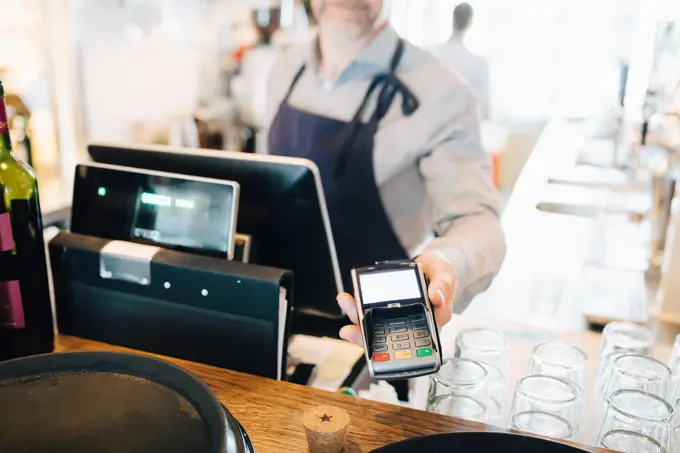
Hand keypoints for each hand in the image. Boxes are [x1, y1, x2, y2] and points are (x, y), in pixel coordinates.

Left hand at [336, 251, 456, 344]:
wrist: (433, 265)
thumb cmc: (440, 276)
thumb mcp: (446, 276)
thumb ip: (443, 286)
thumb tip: (436, 298)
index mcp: (426, 325)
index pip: (407, 342)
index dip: (390, 348)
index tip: (374, 344)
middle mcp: (408, 324)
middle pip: (384, 335)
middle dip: (363, 334)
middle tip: (348, 330)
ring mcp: (395, 315)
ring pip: (373, 323)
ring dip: (355, 316)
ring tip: (344, 303)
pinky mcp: (385, 304)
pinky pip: (369, 308)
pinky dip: (356, 305)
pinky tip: (347, 299)